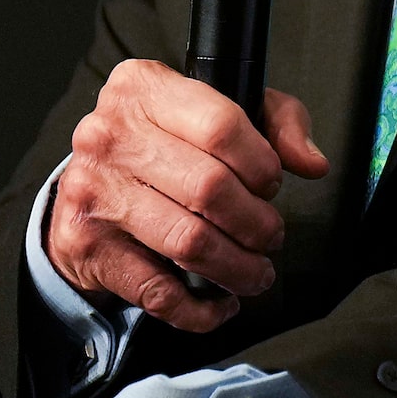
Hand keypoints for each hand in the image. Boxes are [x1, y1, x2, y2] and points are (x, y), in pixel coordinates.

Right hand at [48, 59, 329, 329]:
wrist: (85, 186)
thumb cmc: (162, 145)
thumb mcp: (218, 109)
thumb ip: (276, 122)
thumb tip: (311, 163)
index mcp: (144, 89)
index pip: (222, 126)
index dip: (262, 165)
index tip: (270, 185)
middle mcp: (110, 136)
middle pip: (209, 188)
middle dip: (257, 223)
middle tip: (270, 236)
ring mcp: (95, 191)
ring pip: (188, 242)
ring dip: (237, 268)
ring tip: (256, 271)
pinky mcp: (87, 245)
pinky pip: (157, 290)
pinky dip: (199, 308)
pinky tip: (218, 301)